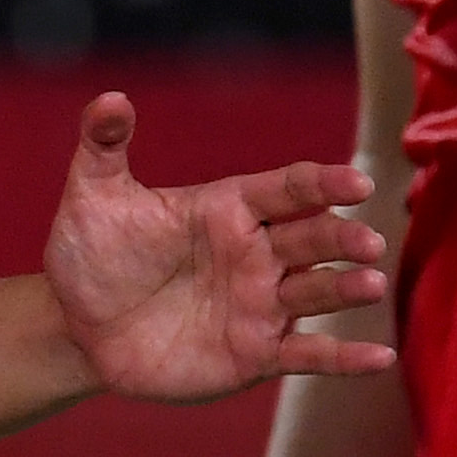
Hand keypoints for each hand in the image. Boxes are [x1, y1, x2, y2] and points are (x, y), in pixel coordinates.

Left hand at [42, 92, 394, 403]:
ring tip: (372, 285)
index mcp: (226, 209)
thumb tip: (111, 98)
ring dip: (347, 289)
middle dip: (342, 238)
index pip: (286, 190)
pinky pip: (307, 354)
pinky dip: (344, 357)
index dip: (322, 184)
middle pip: (312, 239)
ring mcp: (259, 304)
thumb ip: (103, 143)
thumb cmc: (89, 254)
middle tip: (367, 240)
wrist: (76, 326)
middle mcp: (254, 253)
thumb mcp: (92, 195)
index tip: (357, 182)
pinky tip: (380, 359)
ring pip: (316, 293)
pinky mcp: (255, 352)